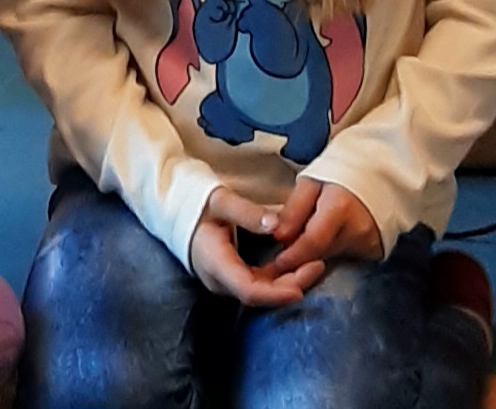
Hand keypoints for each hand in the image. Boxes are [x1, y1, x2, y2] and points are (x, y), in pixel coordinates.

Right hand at [189, 186, 319, 307]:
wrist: (178, 214)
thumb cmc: (199, 206)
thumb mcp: (219, 201)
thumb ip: (246, 213)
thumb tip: (276, 225)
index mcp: (214, 262)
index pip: (247, 290)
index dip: (275, 294)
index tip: (300, 289)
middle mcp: (219, 279)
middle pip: (259, 295)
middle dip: (290, 285)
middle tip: (318, 265)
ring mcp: (226, 281)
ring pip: (261, 292)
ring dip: (288, 282)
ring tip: (315, 264)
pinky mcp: (233, 278)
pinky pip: (259, 285)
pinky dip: (279, 278)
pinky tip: (298, 264)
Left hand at [260, 178, 382, 277]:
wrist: (378, 175)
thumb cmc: (340, 174)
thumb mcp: (310, 182)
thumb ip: (293, 210)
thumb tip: (278, 237)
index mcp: (340, 207)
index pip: (312, 242)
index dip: (292, 256)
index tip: (277, 262)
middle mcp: (358, 229)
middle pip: (320, 253)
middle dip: (300, 255)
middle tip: (286, 249)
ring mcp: (369, 242)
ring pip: (331, 257)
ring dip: (316, 252)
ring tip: (311, 233)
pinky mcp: (375, 250)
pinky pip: (346, 257)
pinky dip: (332, 251)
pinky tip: (330, 237)